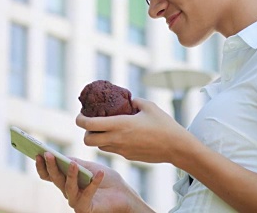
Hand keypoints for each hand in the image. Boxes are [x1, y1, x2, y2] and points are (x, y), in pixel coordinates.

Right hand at [35, 152, 149, 212]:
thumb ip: (78, 163)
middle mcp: (69, 192)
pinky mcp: (86, 209)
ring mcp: (76, 202)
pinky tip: (100, 173)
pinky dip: (94, 183)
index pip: (50, 175)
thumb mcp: (91, 167)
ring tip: (73, 164)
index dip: (42, 166)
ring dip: (70, 175)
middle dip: (51, 166)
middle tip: (48, 154)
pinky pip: (87, 195)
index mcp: (67, 181)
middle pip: (56, 179)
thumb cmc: (107, 180)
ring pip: (68, 188)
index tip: (37, 153)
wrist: (124, 194)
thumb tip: (63, 157)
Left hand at [76, 98, 192, 163]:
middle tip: (92, 124)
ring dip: (99, 138)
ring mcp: (122, 150)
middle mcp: (117, 139)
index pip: (89, 125)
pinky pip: (113, 150)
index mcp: (120, 124)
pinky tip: (122, 135)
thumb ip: (134, 101)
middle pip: (88, 141)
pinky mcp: (128, 156)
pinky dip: (111, 143)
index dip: (80, 119)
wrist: (176, 147)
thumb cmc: (164, 124)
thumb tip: (127, 100)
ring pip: (99, 147)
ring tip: (108, 128)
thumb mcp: (148, 106)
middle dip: (86, 132)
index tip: (81, 115)